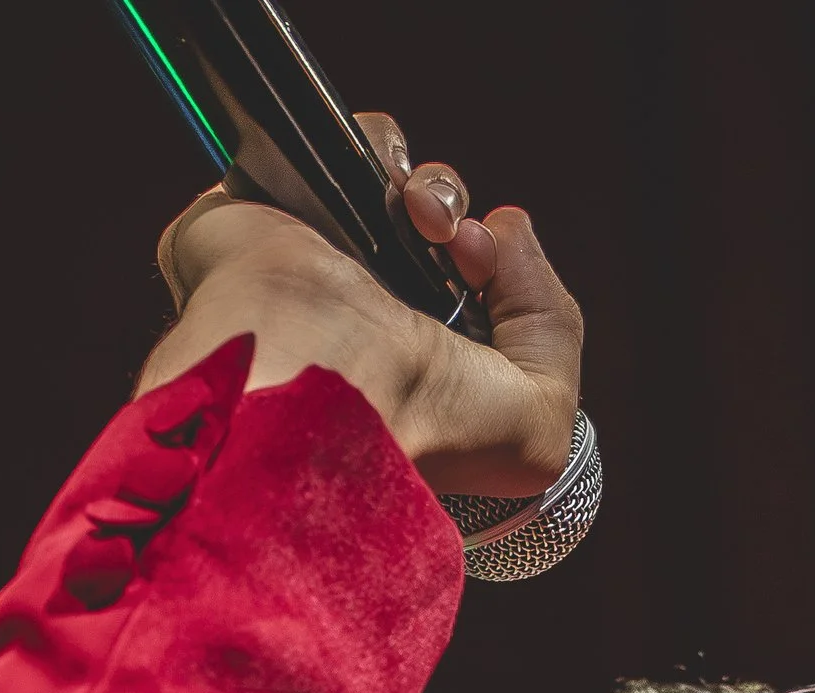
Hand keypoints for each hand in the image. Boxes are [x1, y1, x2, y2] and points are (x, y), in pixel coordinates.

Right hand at [136, 113, 581, 498]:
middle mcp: (361, 319)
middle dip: (464, 227)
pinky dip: (382, 148)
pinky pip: (338, 142)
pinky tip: (392, 198)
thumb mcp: (538, 425)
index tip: (489, 275)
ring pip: (392, 185)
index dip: (500, 274)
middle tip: (464, 252)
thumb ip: (551, 330)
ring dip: (436, 190)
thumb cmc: (425, 429)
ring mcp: (312, 262)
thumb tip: (507, 228)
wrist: (322, 389)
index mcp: (415, 373)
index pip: (470, 303)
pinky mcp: (263, 209)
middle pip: (432, 237)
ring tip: (428, 223)